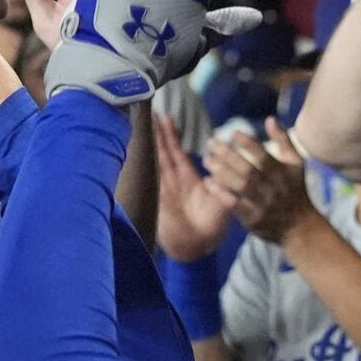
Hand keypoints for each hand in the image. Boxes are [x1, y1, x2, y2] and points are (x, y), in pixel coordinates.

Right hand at [153, 111, 234, 261]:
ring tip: (143, 124)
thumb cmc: (211, 229)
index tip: (166, 117)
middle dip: (157, 133)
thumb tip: (221, 167)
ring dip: (150, 144)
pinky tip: (137, 149)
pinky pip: (150, 178)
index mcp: (190, 180)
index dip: (172, 136)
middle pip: (163, 152)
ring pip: (155, 161)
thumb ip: (223, 185)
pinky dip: (143, 164)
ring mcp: (163, 189)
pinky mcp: (158, 199)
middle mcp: (174, 182)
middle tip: (150, 111)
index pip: (178, 153)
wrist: (198, 248)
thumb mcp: (221, 202)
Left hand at [204, 118, 317, 245]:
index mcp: (284, 173)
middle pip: (248, 169)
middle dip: (228, 155)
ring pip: (240, 186)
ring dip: (221, 172)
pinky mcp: (254, 219)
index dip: (249, 144)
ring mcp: (264, 205)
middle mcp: (274, 188)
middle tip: (211, 143)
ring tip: (207, 160)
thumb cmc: (295, 191)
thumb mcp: (296, 166)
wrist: (301, 228)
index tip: (233, 133)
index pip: (264, 156)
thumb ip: (284, 142)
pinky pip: (234, 205)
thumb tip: (270, 119)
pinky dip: (220, 193)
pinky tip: (208, 182)